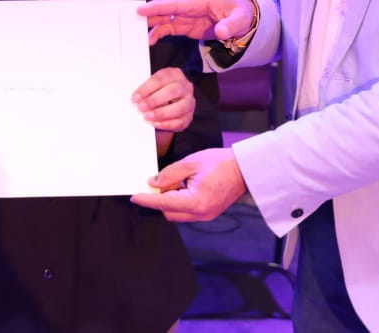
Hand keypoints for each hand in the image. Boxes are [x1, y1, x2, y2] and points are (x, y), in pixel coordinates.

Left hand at [130, 147, 245, 221]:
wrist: (244, 169)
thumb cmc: (220, 163)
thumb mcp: (190, 163)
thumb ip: (169, 174)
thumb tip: (153, 183)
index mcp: (195, 202)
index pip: (163, 203)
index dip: (146, 199)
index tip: (134, 196)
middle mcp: (200, 213)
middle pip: (168, 212)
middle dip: (159, 199)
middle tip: (156, 182)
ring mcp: (206, 215)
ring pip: (177, 213)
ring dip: (170, 200)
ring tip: (175, 181)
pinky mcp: (209, 213)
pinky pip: (187, 211)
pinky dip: (180, 201)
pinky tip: (183, 185)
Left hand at [131, 67, 194, 132]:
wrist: (170, 100)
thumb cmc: (158, 90)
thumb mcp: (153, 85)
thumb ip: (146, 91)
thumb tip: (135, 99)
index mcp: (174, 74)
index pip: (160, 79)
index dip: (146, 89)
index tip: (135, 98)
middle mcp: (185, 87)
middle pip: (172, 91)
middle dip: (155, 100)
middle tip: (141, 107)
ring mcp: (189, 102)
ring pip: (179, 108)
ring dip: (161, 113)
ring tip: (147, 117)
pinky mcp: (189, 116)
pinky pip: (180, 121)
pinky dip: (166, 123)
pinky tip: (155, 123)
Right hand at [138, 0, 254, 46]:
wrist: (244, 17)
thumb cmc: (241, 14)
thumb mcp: (240, 20)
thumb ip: (231, 25)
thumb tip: (221, 32)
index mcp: (200, 1)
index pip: (176, 4)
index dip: (158, 6)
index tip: (142, 9)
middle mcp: (190, 7)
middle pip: (165, 8)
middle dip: (149, 13)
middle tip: (132, 18)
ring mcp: (187, 16)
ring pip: (164, 17)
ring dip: (151, 24)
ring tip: (137, 32)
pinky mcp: (187, 25)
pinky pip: (169, 27)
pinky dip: (159, 32)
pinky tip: (150, 40)